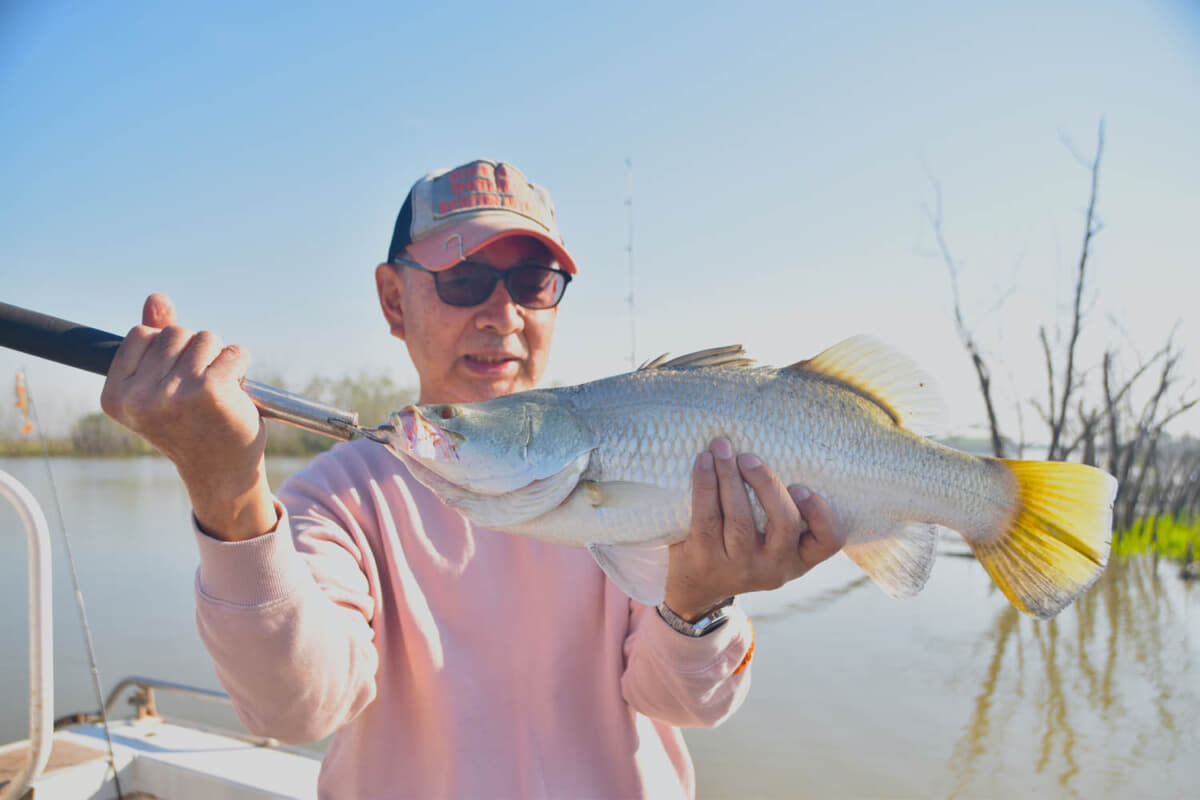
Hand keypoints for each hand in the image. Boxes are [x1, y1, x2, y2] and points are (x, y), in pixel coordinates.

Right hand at [100, 294, 275, 539]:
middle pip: (175, 332)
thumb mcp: (160, 384)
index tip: (173, 380)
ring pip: (205, 337)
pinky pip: (233, 351)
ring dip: (218, 357)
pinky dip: (240, 363)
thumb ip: (154, 341)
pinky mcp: (211, 391)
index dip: (165, 348)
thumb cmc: (190, 425)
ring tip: (217, 389)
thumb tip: (157, 298)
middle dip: (194, 351)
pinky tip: (237, 389)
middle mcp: (140, 397)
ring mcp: (175, 394)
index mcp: (116, 396)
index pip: (141, 333)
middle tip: (199, 389)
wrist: (221, 472)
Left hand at [663, 437, 844, 620]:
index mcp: (798, 558)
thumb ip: (783, 513)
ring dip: (730, 476)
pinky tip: (703, 463)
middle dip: (766, 483)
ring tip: (722, 448)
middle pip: (783, 522)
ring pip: (740, 517)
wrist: (697, 587)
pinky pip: (707, 516)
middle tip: (748, 457)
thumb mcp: (772, 544)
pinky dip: (705, 484)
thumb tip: (781, 447)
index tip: (801, 488)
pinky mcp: (706, 560)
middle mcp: (774, 567)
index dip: (821, 514)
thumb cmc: (742, 549)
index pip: (829, 541)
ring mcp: (739, 566)